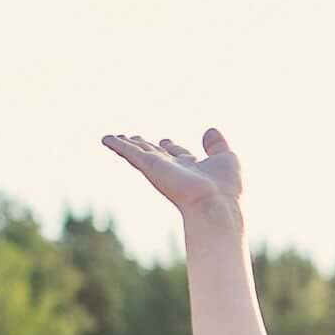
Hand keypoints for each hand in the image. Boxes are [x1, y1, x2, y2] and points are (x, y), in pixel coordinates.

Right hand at [101, 128, 244, 219]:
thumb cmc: (226, 188)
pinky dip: (118, 145)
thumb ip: (217, 144)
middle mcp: (173, 169)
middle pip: (154, 154)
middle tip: (132, 138)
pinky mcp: (150, 166)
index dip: (171, 147)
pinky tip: (106, 139)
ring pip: (139, 153)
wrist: (216, 204)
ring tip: (111, 138)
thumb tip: (210, 130)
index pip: (177, 155)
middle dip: (144, 146)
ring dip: (125, 145)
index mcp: (191, 168)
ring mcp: (160, 169)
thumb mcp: (227, 158)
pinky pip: (130, 152)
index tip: (165, 141)